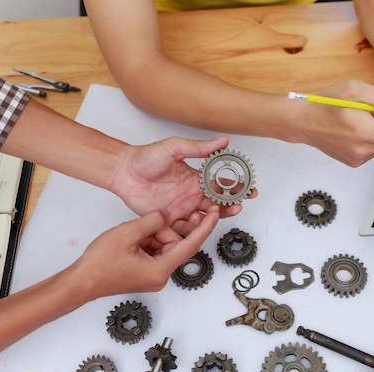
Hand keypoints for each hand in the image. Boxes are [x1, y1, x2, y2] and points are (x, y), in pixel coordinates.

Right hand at [71, 209, 218, 299]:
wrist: (81, 281)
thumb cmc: (99, 265)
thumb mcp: (128, 233)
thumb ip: (152, 221)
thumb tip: (166, 215)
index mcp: (160, 270)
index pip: (191, 245)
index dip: (205, 227)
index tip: (215, 214)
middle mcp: (160, 276)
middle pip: (174, 244)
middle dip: (162, 230)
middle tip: (144, 225)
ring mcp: (153, 275)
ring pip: (163, 246)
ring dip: (152, 236)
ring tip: (132, 235)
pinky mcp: (146, 273)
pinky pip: (154, 251)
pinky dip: (146, 242)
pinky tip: (131, 240)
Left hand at [106, 135, 256, 235]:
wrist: (123, 171)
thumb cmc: (146, 158)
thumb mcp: (175, 148)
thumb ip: (199, 148)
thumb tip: (222, 141)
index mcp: (196, 179)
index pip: (222, 185)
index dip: (237, 188)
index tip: (250, 190)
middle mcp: (192, 195)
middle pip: (218, 205)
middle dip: (230, 206)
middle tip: (237, 205)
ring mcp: (181, 208)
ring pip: (204, 219)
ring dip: (213, 218)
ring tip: (213, 212)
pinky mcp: (169, 219)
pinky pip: (185, 229)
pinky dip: (193, 228)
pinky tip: (196, 220)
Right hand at [287, 80, 373, 167]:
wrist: (303, 122)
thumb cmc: (325, 104)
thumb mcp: (354, 88)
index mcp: (365, 131)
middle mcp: (362, 149)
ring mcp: (357, 158)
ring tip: (358, 118)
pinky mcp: (353, 162)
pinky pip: (372, 149)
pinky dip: (370, 138)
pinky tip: (353, 129)